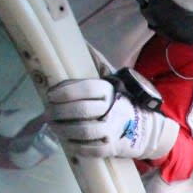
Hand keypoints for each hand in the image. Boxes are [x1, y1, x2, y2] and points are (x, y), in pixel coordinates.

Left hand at [46, 77, 178, 161]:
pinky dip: (75, 146)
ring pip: (84, 131)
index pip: (85, 88)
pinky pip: (91, 149)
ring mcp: (114, 129)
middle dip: (58, 112)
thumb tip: (81, 42)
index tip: (50, 95)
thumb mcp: (110, 80)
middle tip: (48, 113)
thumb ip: (95, 64)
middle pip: (81, 111)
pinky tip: (66, 141)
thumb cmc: (117, 102)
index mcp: (109, 90)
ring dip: (63, 130)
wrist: (144, 126)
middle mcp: (113, 109)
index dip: (64, 91)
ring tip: (53, 126)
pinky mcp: (113, 147)